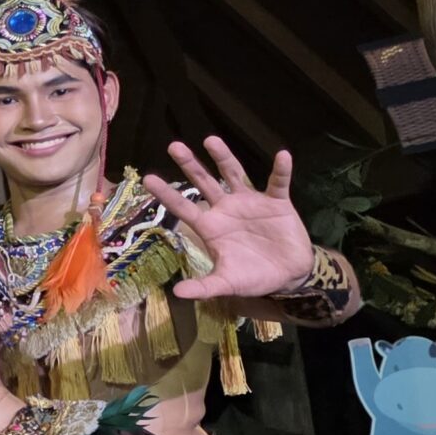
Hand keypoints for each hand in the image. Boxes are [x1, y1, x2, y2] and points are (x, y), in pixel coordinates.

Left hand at [144, 138, 315, 301]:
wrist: (288, 275)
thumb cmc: (253, 277)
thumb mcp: (227, 284)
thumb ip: (204, 286)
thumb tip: (177, 294)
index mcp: (210, 226)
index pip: (183, 207)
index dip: (166, 194)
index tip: (147, 178)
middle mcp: (226, 209)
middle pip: (203, 182)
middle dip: (189, 165)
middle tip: (173, 146)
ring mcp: (250, 202)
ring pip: (234, 174)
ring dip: (223, 157)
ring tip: (210, 140)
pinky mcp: (277, 203)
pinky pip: (278, 183)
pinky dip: (281, 171)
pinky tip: (282, 156)